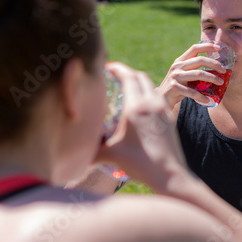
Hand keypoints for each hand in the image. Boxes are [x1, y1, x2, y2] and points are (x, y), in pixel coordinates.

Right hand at [95, 62, 186, 191]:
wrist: (170, 175)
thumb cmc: (140, 164)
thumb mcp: (111, 156)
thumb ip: (90, 150)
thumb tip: (70, 152)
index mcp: (136, 107)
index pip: (128, 77)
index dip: (117, 68)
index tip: (107, 67)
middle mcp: (152, 104)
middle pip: (141, 77)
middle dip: (127, 73)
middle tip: (115, 77)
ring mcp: (163, 110)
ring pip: (152, 86)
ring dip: (139, 83)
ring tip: (126, 90)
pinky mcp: (170, 118)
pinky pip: (158, 97)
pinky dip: (148, 94)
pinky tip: (141, 107)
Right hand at [157, 42, 226, 109]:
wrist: (161, 100)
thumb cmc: (177, 88)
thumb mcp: (184, 75)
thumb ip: (194, 70)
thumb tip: (215, 69)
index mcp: (180, 61)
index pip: (194, 48)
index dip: (207, 46)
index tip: (218, 47)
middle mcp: (177, 66)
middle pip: (199, 60)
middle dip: (214, 64)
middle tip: (224, 70)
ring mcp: (175, 76)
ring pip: (199, 74)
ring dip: (212, 78)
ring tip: (221, 83)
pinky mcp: (174, 87)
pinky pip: (192, 91)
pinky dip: (201, 96)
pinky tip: (207, 99)